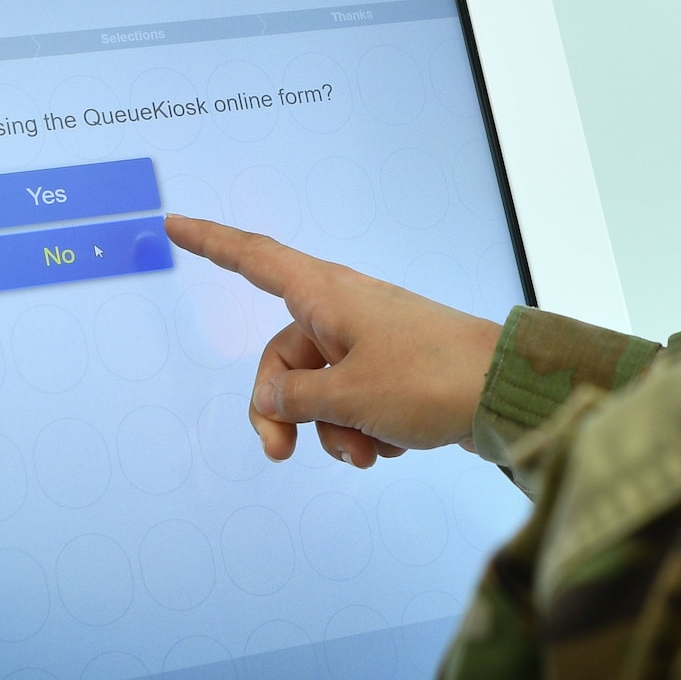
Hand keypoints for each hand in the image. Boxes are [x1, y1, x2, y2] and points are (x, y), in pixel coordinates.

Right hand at [165, 214, 502, 468]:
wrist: (507, 395)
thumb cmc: (430, 379)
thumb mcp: (348, 396)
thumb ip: (295, 398)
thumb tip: (268, 400)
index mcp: (326, 294)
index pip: (255, 259)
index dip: (211, 243)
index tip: (173, 224)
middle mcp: (344, 310)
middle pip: (283, 357)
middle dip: (283, 410)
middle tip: (283, 455)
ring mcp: (371, 340)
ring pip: (321, 388)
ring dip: (334, 428)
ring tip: (368, 451)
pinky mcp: (395, 370)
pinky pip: (356, 401)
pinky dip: (366, 428)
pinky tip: (393, 444)